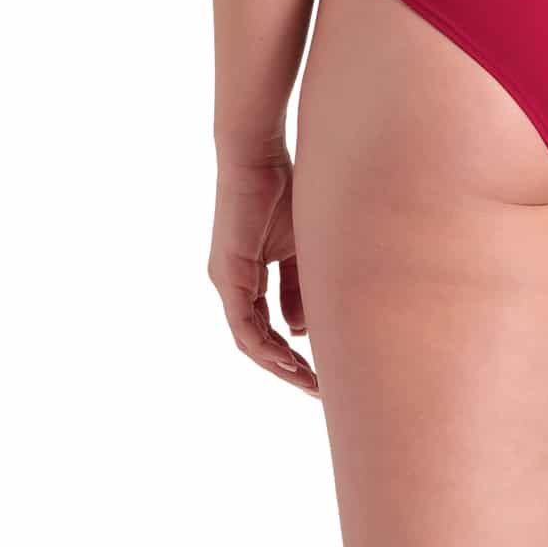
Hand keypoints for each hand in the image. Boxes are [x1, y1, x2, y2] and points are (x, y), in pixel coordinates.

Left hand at [209, 154, 317, 397]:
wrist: (257, 157)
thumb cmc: (283, 191)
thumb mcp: (301, 248)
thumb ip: (300, 288)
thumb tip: (300, 330)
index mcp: (248, 278)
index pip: (267, 328)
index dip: (292, 353)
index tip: (320, 371)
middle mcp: (233, 285)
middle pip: (257, 342)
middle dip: (287, 368)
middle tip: (317, 389)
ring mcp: (227, 282)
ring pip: (249, 340)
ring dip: (278, 364)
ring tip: (308, 382)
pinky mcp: (228, 275)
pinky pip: (244, 324)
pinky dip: (265, 346)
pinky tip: (289, 359)